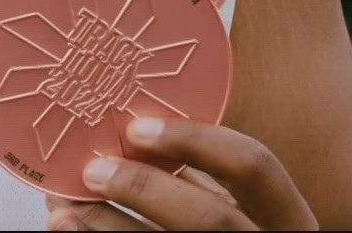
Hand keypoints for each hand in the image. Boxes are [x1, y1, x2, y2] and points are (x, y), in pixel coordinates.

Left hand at [47, 117, 316, 229]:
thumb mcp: (232, 208)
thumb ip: (200, 179)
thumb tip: (125, 135)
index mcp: (287, 216)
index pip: (255, 167)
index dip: (196, 141)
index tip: (136, 127)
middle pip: (210, 216)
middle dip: (143, 188)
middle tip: (93, 169)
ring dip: (106, 223)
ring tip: (64, 203)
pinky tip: (67, 228)